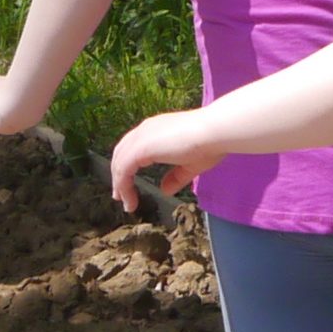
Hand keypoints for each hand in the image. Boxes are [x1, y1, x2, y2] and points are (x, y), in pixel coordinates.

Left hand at [109, 110, 223, 211]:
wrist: (214, 132)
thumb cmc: (208, 144)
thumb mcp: (190, 165)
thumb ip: (175, 177)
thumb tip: (164, 190)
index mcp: (156, 130)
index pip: (134, 146)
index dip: (128, 165)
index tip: (129, 183)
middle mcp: (145, 130)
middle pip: (121, 153)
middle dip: (118, 175)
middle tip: (120, 195)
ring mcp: (141, 138)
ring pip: (119, 162)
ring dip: (120, 184)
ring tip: (124, 202)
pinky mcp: (139, 148)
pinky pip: (123, 170)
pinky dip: (123, 186)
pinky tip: (129, 200)